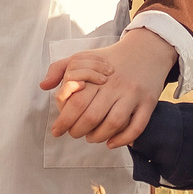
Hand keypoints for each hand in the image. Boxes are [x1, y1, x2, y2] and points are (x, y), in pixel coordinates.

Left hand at [40, 27, 178, 146]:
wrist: (146, 50)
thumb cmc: (110, 58)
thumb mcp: (83, 57)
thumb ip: (60, 69)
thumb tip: (44, 86)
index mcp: (97, 75)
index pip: (76, 102)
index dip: (64, 120)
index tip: (57, 130)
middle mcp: (115, 85)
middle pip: (92, 116)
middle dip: (78, 131)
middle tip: (73, 133)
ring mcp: (133, 95)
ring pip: (113, 124)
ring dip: (98, 137)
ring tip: (90, 137)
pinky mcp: (148, 103)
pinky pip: (136, 127)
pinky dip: (122, 140)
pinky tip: (110, 143)